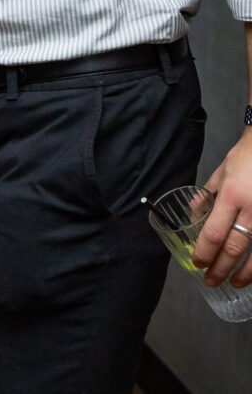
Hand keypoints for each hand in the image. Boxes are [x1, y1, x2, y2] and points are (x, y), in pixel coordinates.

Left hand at [194, 128, 251, 287]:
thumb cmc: (247, 158)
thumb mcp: (221, 173)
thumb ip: (206, 196)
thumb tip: (193, 217)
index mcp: (232, 196)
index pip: (214, 232)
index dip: (205, 253)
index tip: (198, 264)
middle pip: (234, 247)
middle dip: (221, 268)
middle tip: (212, 281)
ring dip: (246, 273)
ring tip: (235, 283)